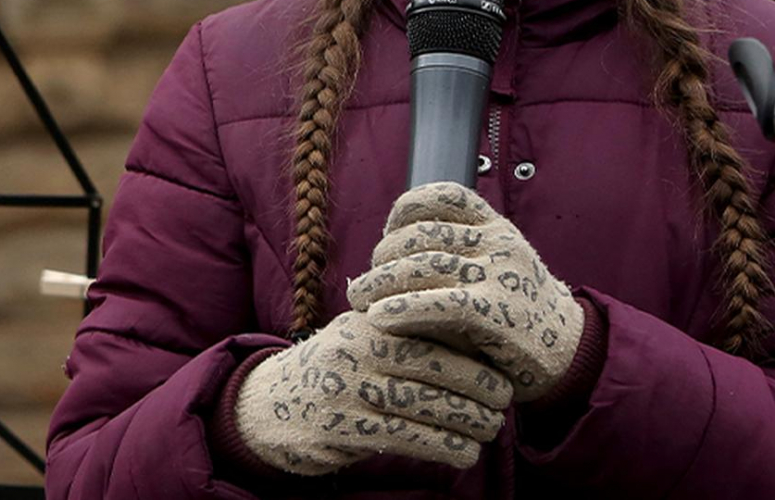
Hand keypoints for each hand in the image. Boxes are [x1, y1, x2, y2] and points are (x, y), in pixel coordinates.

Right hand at [233, 310, 510, 474]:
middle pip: (432, 364)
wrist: (268, 405)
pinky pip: (404, 437)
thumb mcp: (362, 337)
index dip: (472, 348)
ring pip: (422, 403)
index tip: (502, 365)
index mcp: (368, 321)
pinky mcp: (342, 428)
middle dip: (478, 385)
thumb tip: (478, 335)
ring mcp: (346, 389)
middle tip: (505, 400)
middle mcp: (356, 350)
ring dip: (467, 420)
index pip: (430, 326)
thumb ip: (408, 331)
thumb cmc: (336, 370)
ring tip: (490, 429)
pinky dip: (442, 446)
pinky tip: (463, 452)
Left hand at [347, 182, 584, 401]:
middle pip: (422, 235)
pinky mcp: (497, 314)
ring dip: (381, 283)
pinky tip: (379, 317)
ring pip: (423, 267)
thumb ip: (456, 254)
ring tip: (360, 299)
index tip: (387, 234)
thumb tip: (389, 254)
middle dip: (385, 256)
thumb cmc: (518, 313)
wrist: (572, 353)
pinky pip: (438, 303)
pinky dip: (402, 308)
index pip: (444, 196)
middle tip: (366, 281)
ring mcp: (500, 276)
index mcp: (498, 227)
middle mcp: (499, 243)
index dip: (405, 209)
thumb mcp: (495, 268)